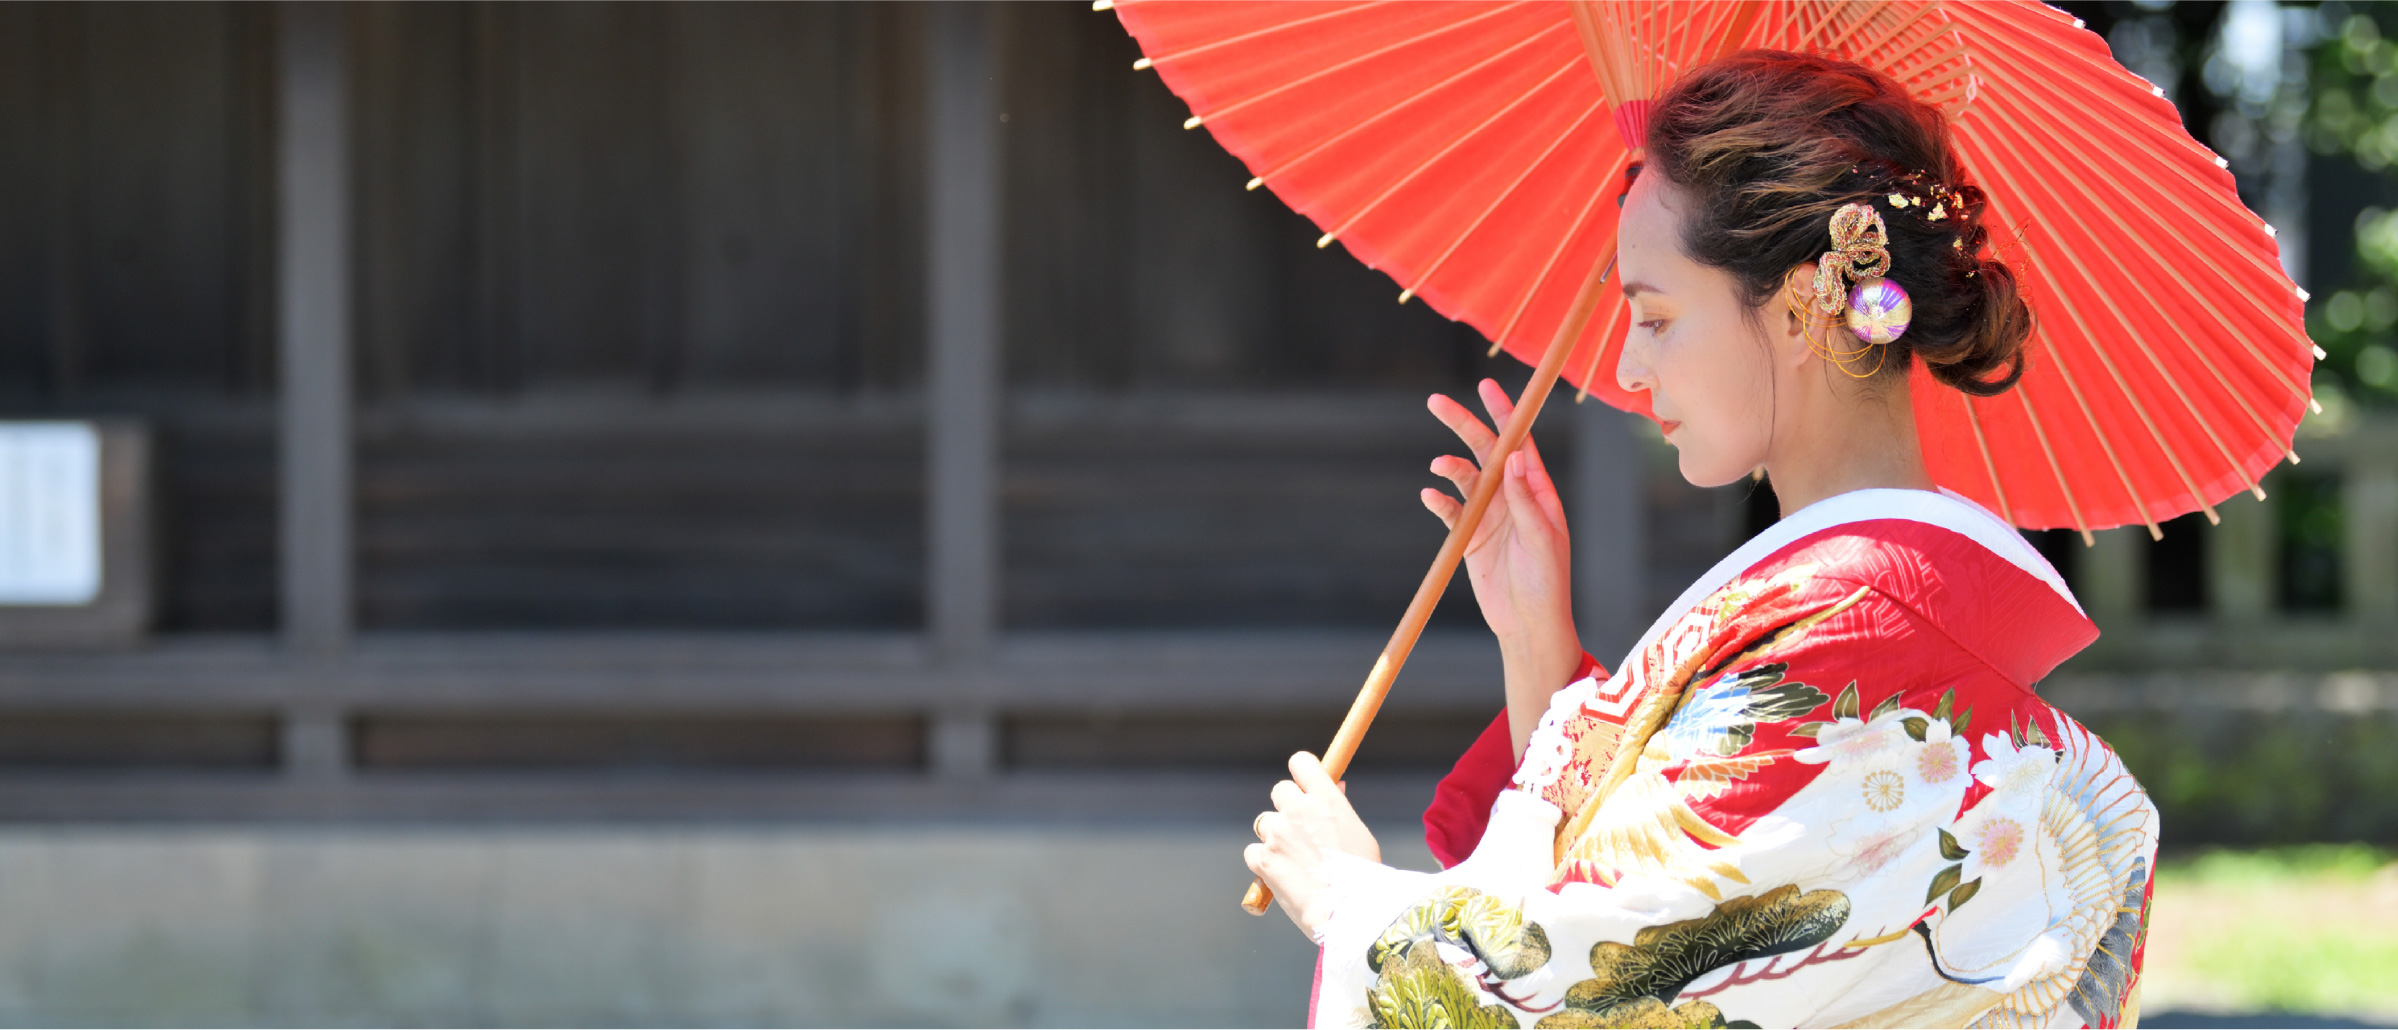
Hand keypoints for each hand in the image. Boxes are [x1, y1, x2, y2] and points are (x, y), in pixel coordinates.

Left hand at [1244, 751, 1380, 939]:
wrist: (1350, 913)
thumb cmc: (1363, 877)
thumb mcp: (1358, 833)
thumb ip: (1338, 809)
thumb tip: (1331, 789)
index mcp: (1326, 799)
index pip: (1301, 762)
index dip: (1301, 773)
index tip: (1304, 786)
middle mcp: (1298, 810)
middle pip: (1280, 790)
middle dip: (1288, 807)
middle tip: (1301, 831)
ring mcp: (1277, 834)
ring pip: (1265, 823)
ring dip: (1275, 837)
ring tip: (1296, 862)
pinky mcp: (1262, 859)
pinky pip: (1253, 851)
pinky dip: (1263, 862)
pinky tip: (1283, 876)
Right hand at [1424, 381, 1583, 750]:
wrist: (1527, 626)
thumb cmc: (1547, 584)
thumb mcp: (1542, 541)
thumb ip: (1527, 500)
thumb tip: (1518, 456)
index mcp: (1537, 493)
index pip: (1520, 444)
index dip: (1505, 414)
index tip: (1487, 387)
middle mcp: (1512, 498)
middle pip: (1485, 451)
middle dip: (1463, 425)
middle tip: (1436, 402)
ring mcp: (1489, 515)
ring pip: (1464, 478)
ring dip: (1449, 467)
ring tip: (1438, 467)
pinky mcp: (1469, 537)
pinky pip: (1450, 510)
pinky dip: (1439, 501)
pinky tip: (1430, 497)